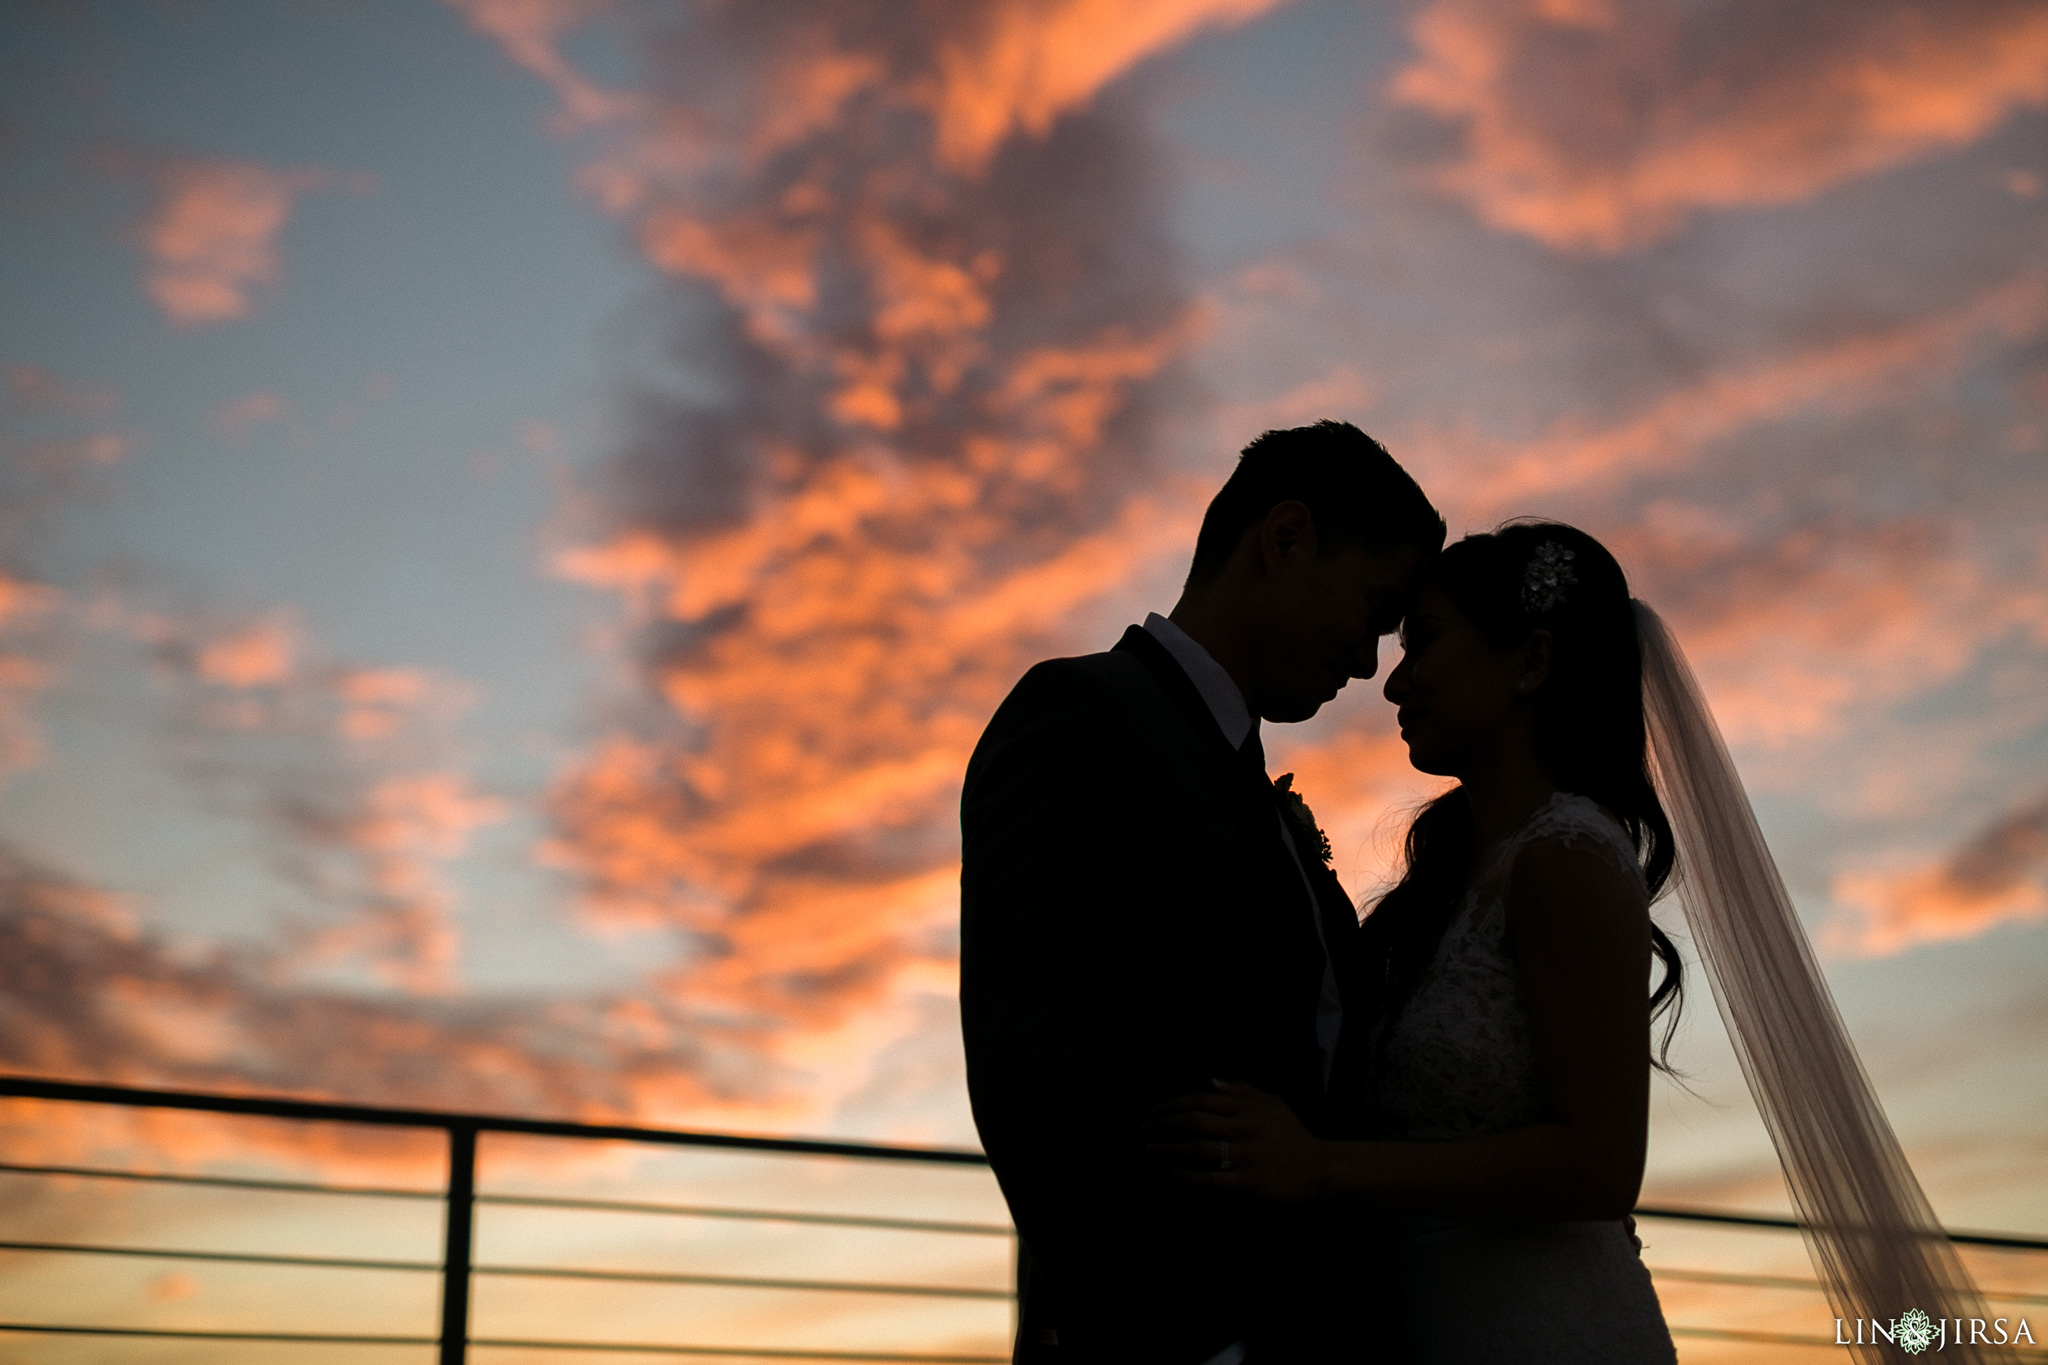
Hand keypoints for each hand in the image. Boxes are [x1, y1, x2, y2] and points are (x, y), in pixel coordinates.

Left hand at [1145, 1080, 1328, 1201]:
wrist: (1319, 1168)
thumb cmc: (1294, 1134)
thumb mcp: (1274, 1103)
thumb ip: (1243, 1090)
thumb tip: (1212, 1081)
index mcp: (1248, 1108)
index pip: (1201, 1100)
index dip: (1173, 1103)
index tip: (1155, 1109)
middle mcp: (1244, 1129)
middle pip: (1193, 1122)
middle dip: (1163, 1124)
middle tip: (1145, 1129)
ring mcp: (1245, 1157)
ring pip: (1197, 1150)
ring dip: (1169, 1149)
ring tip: (1151, 1150)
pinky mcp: (1248, 1183)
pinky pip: (1211, 1179)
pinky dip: (1189, 1176)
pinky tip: (1174, 1173)